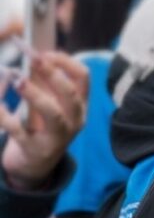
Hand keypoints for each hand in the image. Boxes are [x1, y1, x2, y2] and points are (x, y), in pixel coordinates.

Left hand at [0, 52, 88, 190]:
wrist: (35, 165)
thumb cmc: (41, 126)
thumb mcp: (48, 103)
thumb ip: (43, 83)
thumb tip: (32, 58)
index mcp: (80, 105)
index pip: (82, 77)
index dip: (65, 62)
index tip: (45, 53)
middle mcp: (74, 120)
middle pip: (70, 93)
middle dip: (52, 73)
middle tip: (33, 58)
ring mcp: (58, 137)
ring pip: (52, 113)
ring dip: (35, 94)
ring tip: (17, 80)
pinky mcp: (36, 148)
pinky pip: (18, 130)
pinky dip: (4, 115)